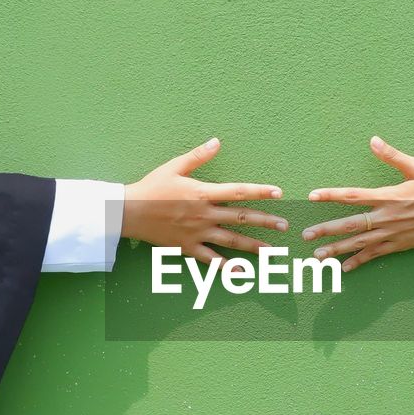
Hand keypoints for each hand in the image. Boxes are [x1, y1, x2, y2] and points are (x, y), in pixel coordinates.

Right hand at [122, 138, 284, 263]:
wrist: (128, 211)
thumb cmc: (151, 187)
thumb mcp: (174, 167)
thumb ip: (198, 156)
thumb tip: (217, 141)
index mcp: (203, 192)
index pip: (238, 191)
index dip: (260, 191)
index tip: (278, 193)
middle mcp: (204, 214)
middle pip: (241, 218)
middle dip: (265, 222)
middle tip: (285, 226)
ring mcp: (197, 233)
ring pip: (231, 241)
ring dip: (254, 246)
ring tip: (272, 251)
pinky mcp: (187, 247)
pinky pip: (210, 260)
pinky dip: (226, 268)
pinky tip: (241, 273)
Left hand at [302, 136, 413, 271]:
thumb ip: (392, 156)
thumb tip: (373, 140)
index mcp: (389, 195)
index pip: (353, 195)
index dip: (331, 195)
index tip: (313, 195)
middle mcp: (387, 216)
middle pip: (350, 224)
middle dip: (326, 230)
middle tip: (306, 235)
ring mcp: (393, 233)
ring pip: (359, 243)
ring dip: (337, 250)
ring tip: (318, 257)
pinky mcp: (401, 245)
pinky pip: (376, 255)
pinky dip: (360, 262)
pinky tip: (345, 269)